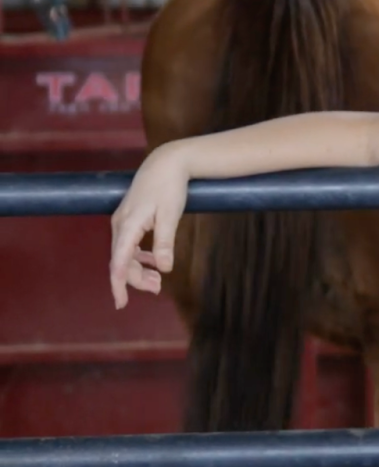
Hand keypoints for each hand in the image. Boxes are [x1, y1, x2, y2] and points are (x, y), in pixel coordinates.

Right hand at [109, 143, 190, 309]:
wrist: (166, 162)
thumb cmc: (169, 187)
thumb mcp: (171, 215)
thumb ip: (165, 242)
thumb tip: (165, 269)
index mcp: (128, 225)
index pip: (119, 262)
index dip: (119, 285)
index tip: (121, 304)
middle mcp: (120, 225)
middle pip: (122, 261)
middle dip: (135, 279)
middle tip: (157, 289)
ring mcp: (123, 222)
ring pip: (125, 255)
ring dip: (139, 270)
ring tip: (157, 282)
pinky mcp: (130, 220)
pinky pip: (130, 245)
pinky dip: (140, 257)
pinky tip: (154, 263)